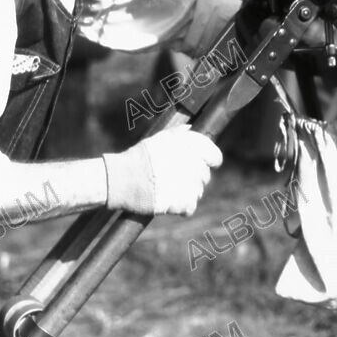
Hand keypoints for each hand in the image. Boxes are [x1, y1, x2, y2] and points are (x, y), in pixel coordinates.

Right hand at [104, 127, 222, 216]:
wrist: (121, 178)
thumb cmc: (138, 158)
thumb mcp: (158, 139)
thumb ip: (178, 133)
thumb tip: (189, 128)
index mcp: (193, 147)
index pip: (215, 157)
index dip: (209, 162)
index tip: (203, 166)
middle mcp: (195, 163)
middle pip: (205, 176)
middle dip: (193, 178)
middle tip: (175, 180)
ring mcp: (190, 183)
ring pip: (197, 192)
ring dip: (187, 193)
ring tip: (169, 190)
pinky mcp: (183, 202)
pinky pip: (189, 208)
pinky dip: (181, 208)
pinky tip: (169, 203)